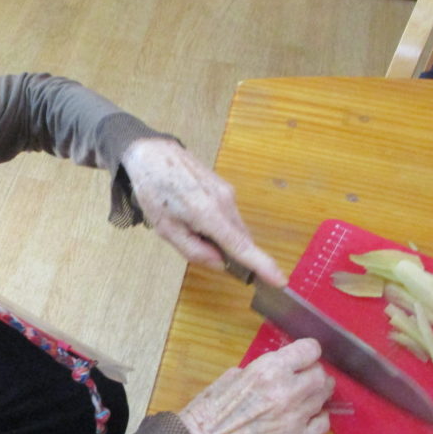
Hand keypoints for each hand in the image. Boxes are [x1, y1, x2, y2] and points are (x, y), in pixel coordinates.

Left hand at [121, 137, 285, 285]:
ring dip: (222, 238)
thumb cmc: (154, 191)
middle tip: (200, 249)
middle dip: (230, 254)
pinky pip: (230, 216)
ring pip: (235, 228)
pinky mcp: (226, 187)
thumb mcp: (165, 229)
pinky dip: (220, 226)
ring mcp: (228, 192)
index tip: (280, 280)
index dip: (262, 265)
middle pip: (241, 240)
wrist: (152, 153)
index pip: (242, 246)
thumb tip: (220, 264)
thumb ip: (194, 251)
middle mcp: (225, 202)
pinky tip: (195, 216)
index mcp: (209, 214)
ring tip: (189, 225)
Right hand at [178, 338, 332, 433]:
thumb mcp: (232, 376)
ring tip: (304, 396)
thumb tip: (279, 370)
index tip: (306, 354)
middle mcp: (287, 392)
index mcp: (269, 370)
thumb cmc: (209, 410)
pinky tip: (307, 417)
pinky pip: (322, 425)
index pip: (309, 350)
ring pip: (323, 398)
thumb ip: (261, 371)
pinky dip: (317, 418)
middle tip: (305, 377)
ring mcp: (294, 419)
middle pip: (320, 375)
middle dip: (314, 373)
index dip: (308, 351)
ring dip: (316, 395)